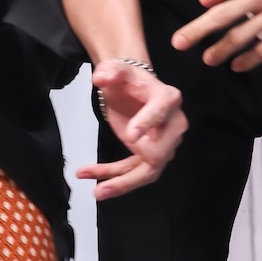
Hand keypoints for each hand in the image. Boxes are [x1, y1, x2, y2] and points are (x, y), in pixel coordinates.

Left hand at [77, 60, 186, 200]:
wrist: (132, 90)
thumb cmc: (128, 80)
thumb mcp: (116, 69)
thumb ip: (110, 71)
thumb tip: (100, 78)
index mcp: (167, 98)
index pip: (160, 112)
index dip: (147, 124)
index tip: (131, 136)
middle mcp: (173, 124)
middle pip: (159, 153)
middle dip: (134, 170)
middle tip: (105, 179)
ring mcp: (165, 143)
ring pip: (148, 171)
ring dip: (122, 184)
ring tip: (97, 191)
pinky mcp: (152, 155)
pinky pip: (135, 172)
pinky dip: (113, 177)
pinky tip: (88, 174)